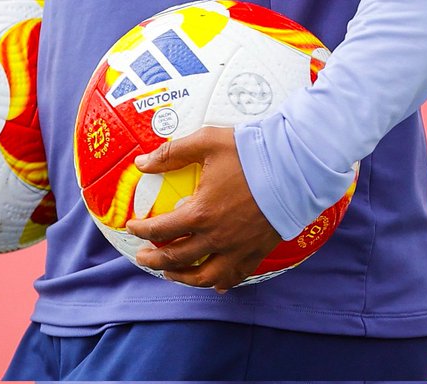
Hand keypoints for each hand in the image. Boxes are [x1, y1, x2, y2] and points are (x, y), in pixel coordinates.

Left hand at [124, 126, 280, 291]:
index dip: (142, 230)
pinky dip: (221, 283)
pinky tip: (215, 284)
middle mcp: (217, 238)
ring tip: (170, 274)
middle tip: (143, 258)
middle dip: (156, 259)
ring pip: (206, 276)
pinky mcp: (258, 252)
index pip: (162, 229)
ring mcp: (238, 249)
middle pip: (178, 258)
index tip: (132, 228)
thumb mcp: (206, 142)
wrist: (294, 167)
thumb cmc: (250, 152)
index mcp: (201, 213)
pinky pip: (236, 276)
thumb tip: (141, 163)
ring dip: (184, 278)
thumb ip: (171, 153)